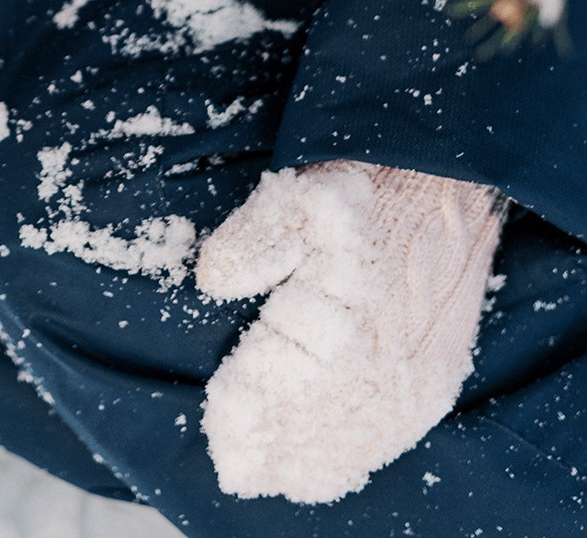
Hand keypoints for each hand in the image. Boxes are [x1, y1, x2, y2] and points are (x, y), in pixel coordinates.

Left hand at [194, 159, 502, 503]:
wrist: (446, 186)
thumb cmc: (365, 190)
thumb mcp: (296, 197)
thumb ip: (249, 242)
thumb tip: (211, 282)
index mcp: (339, 320)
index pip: (275, 388)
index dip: (240, 413)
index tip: (216, 425)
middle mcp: (379, 363)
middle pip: (310, 426)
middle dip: (267, 446)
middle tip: (232, 459)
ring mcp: (412, 380)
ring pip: (348, 444)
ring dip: (304, 462)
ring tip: (267, 472)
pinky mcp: (434, 384)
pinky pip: (388, 441)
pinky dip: (351, 460)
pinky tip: (324, 468)